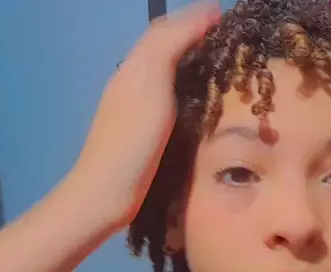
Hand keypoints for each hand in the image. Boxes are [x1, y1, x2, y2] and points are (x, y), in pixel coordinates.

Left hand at [67, 2, 219, 228]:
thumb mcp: (151, 85)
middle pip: (161, 46)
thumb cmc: (132, 141)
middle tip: (225, 34)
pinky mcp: (139, 130)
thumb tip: (200, 17)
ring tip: (217, 58)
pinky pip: (164, 93)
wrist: (105, 194)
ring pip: (162, 69)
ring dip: (187, 56)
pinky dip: (183, 83)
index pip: (165, 31)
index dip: (193, 19)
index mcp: (134, 67)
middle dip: (191, 33)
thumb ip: (168, 46)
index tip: (225, 17)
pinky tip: (197, 97)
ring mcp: (132, 107)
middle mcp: (130, 80)